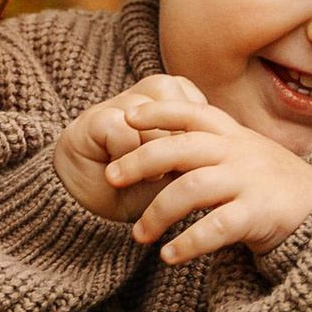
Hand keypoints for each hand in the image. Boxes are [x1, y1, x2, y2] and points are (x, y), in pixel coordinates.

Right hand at [52, 71, 214, 224]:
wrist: (94, 218)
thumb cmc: (141, 197)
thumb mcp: (177, 178)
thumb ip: (197, 157)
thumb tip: (220, 152)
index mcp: (164, 110)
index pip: (192, 100)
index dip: (196, 132)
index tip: (191, 165)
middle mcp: (140, 102)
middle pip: (172, 93)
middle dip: (178, 135)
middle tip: (173, 170)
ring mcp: (114, 108)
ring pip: (148, 109)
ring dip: (154, 146)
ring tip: (150, 176)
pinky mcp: (91, 122)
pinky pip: (121, 126)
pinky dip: (128, 152)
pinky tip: (122, 173)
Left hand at [61, 80, 311, 265]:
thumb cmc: (271, 184)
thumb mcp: (244, 154)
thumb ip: (209, 148)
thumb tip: (159, 147)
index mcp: (232, 134)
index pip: (191, 110)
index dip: (158, 110)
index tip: (128, 115)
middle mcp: (238, 152)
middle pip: (179, 148)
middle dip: (139, 161)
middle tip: (111, 178)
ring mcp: (248, 182)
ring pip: (189, 189)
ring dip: (157, 213)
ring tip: (138, 234)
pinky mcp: (257, 215)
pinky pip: (214, 228)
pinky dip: (187, 244)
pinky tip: (169, 256)